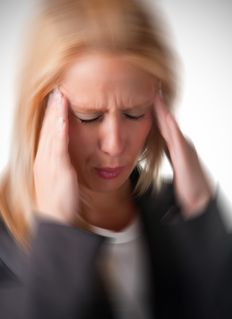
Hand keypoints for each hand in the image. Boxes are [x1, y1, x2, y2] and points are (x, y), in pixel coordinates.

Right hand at [33, 88, 78, 224]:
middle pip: (48, 129)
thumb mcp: (60, 180)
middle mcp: (44, 159)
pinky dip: (60, 130)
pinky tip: (63, 118)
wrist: (55, 220)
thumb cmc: (59, 202)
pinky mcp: (57, 169)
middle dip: (52, 109)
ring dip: (55, 114)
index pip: (48, 132)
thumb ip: (62, 165)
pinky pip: (58, 146)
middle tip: (56, 90)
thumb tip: (66, 155)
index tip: (57, 100)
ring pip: (52, 133)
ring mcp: (49, 163)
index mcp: (45, 160)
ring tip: (59, 96)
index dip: (52, 115)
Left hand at [154, 93, 212, 218]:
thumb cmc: (186, 186)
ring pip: (171, 126)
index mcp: (173, 147)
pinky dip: (171, 126)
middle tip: (149, 86)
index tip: (142, 96)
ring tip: (155, 94)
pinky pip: (176, 139)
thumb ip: (165, 154)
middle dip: (157, 104)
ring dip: (163, 110)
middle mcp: (179, 144)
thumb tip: (152, 149)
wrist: (199, 200)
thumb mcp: (172, 165)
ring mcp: (183, 148)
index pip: (160, 126)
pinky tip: (165, 116)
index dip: (152, 111)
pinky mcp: (185, 157)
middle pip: (165, 121)